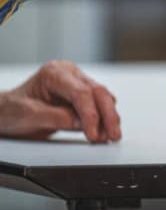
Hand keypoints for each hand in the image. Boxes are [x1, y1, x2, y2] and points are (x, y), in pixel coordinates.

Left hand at [0, 61, 119, 142]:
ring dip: (109, 118)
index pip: (81, 92)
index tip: (93, 133)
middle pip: (98, 92)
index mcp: (54, 73)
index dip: (90, 114)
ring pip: (104, 98)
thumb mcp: (28, 115)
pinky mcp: (82, 97)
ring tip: (108, 136)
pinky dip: (104, 120)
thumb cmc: (11, 111)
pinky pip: (100, 106)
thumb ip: (56, 117)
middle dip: (108, 116)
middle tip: (112, 135)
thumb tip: (82, 122)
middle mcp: (69, 74)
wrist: (5, 114)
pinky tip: (105, 131)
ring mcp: (78, 84)